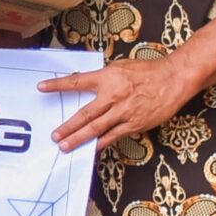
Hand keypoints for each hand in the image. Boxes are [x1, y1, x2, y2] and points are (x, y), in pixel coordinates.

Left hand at [39, 54, 195, 151]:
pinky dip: (101, 143)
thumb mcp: (121, 67)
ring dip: (79, 138)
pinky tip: (91, 148)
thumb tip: (90, 84)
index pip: (77, 81)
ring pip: (96, 128)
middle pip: (85, 114)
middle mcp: (113, 96)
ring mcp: (123, 112)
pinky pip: (113, 136)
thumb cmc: (148, 71)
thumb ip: (105, 77)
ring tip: (65, 146)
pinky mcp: (134, 124)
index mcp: (107, 78)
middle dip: (67, 126)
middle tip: (54, 135)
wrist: (173, 79)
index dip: (58, 85)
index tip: (42, 87)